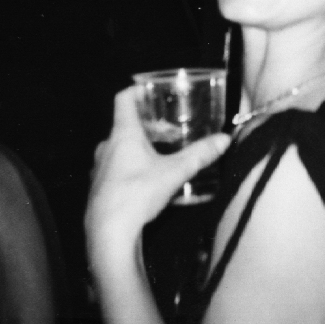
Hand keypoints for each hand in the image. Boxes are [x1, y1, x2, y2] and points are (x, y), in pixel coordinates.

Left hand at [85, 85, 229, 253]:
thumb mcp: (175, 172)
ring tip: (165, 156)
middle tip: (173, 132)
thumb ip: (200, 155)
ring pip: (122, 147)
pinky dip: (133, 165)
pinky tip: (151, 180)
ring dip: (142, 147)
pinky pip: (117, 166)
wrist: (108, 233)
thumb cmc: (138, 194)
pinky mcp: (100, 187)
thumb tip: (225, 139)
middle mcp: (107, 146)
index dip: (138, 90)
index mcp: (123, 134)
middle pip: (127, 125)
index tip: (155, 91)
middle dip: (151, 126)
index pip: (124, 99)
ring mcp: (100, 167)